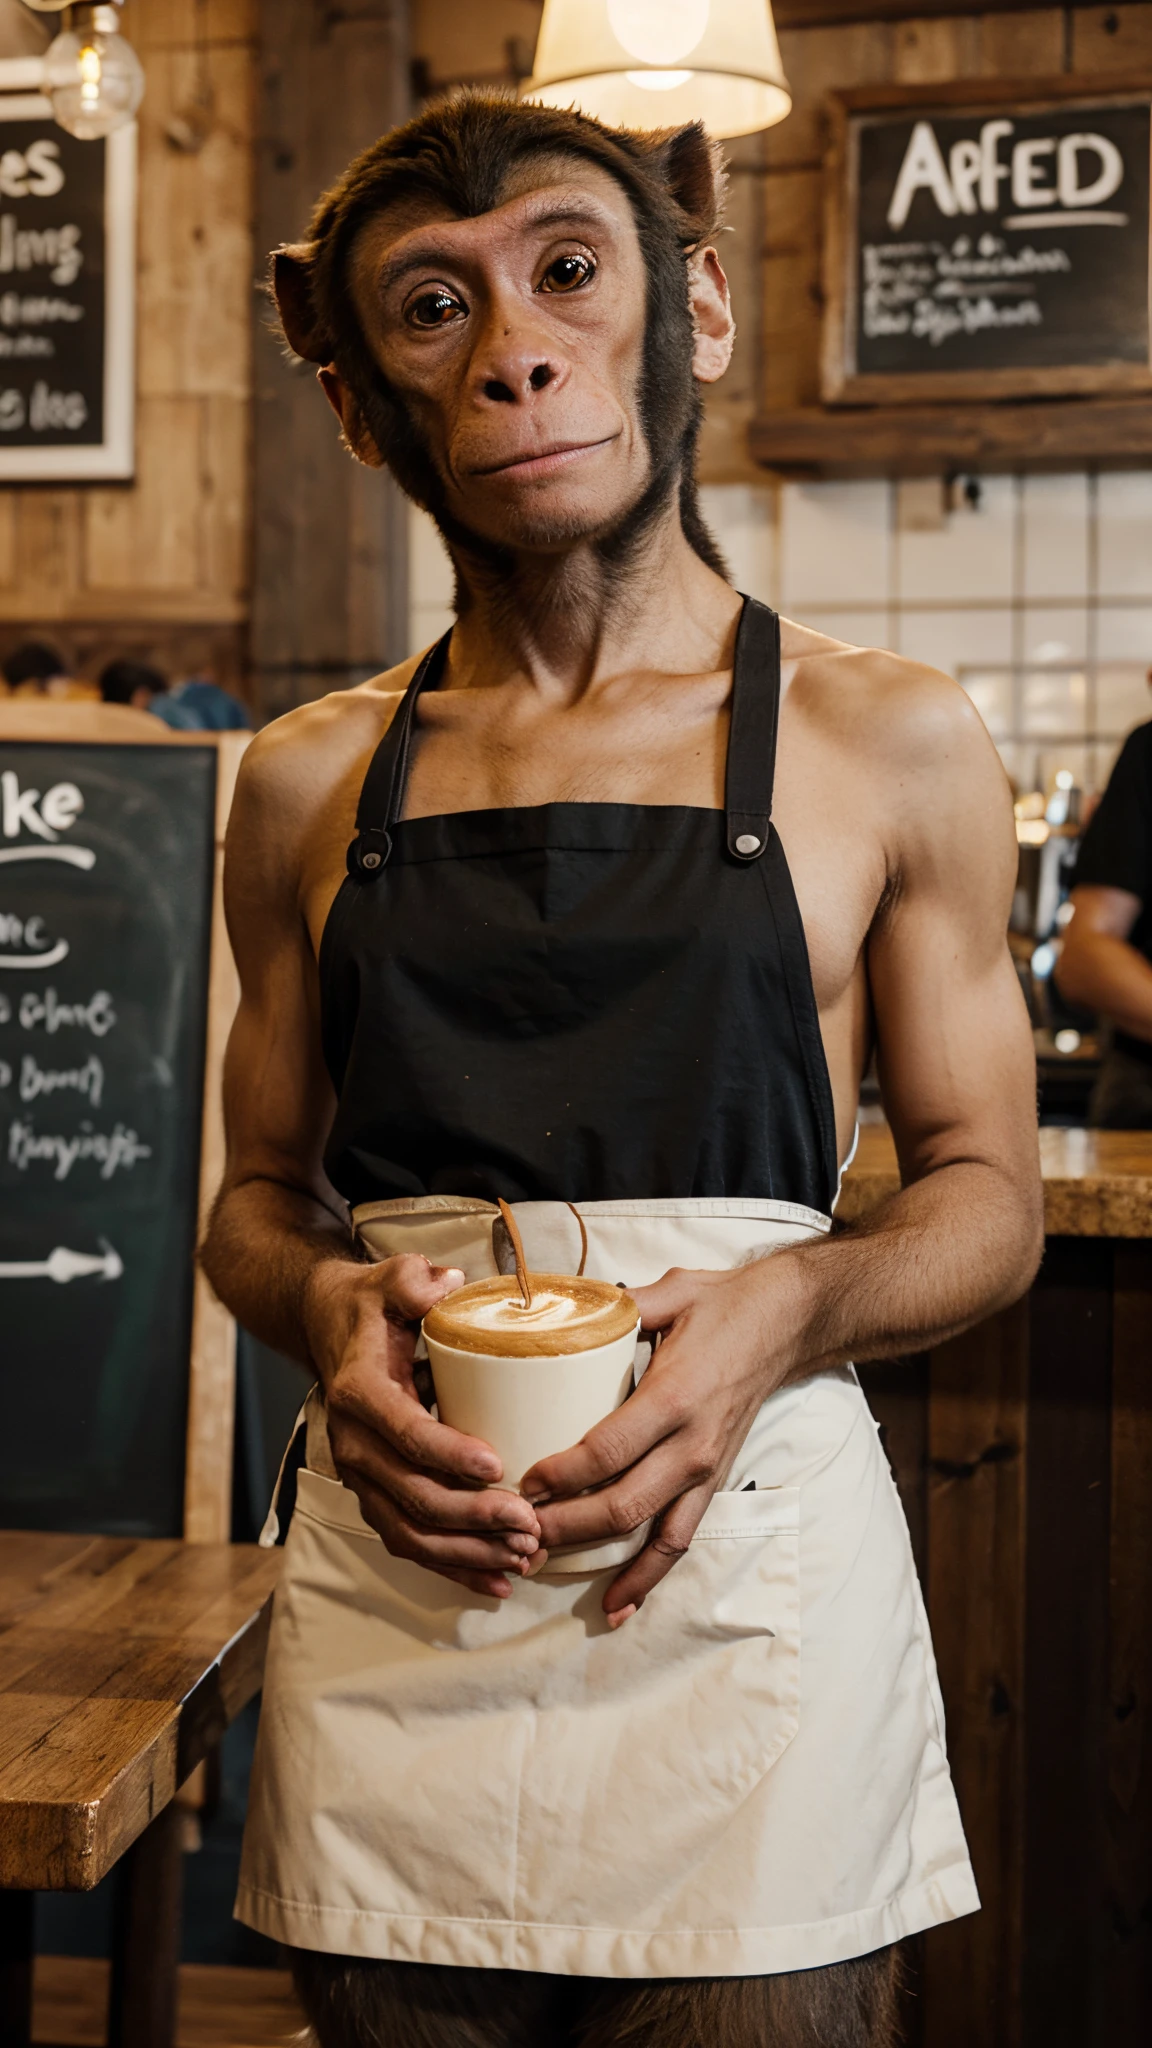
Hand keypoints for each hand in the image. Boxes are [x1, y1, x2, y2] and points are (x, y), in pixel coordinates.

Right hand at [302, 1252, 543, 1597]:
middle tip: (529, 1522)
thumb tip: (447, 1286)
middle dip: (473, 1517)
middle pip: (412, 1495)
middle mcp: (353, 1443)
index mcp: (360, 1392)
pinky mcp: (375, 1496)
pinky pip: (410, 1543)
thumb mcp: (392, 1278)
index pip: (405, 1432)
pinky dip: (453, 1568)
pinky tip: (498, 1581)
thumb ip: (415, 1281)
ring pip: (411, 1532)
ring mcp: (361, 1477)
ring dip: (468, 1552)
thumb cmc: (373, 1306)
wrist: (329, 1330)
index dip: (448, 1454)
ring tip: (524, 1555)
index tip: (498, 1466)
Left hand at [521, 1258, 801, 1625]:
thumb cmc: (723, 1304)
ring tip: (542, 1567)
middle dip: (562, 1527)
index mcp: (675, 1398)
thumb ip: (613, 1305)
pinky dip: (648, 1577)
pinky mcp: (712, 1483)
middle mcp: (691, 1445)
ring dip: (594, 1560)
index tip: (521, 1481)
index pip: (607, 1452)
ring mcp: (705, 1470)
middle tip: (513, 1530)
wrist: (788, 1323)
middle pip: (620, 1506)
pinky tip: (616, 1605)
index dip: (560, 1476)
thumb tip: (557, 1308)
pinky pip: (678, 1541)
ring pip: (648, 1535)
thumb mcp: (667, 1293)